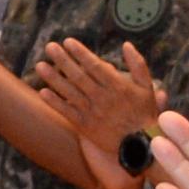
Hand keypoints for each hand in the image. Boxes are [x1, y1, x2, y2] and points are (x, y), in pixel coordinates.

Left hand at [35, 37, 164, 188]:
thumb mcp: (148, 87)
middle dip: (63, 60)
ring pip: (70, 93)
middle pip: (79, 76)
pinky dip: (55, 103)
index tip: (68, 42)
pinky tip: (42, 92)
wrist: (141, 146)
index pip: (95, 66)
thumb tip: (127, 44)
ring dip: (54, 78)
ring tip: (40, 65)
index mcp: (117, 86)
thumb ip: (138, 64)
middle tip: (50, 47)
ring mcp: (93, 113)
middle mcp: (103, 98)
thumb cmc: (145, 114)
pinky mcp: (86, 127)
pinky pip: (67, 112)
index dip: (80, 53)